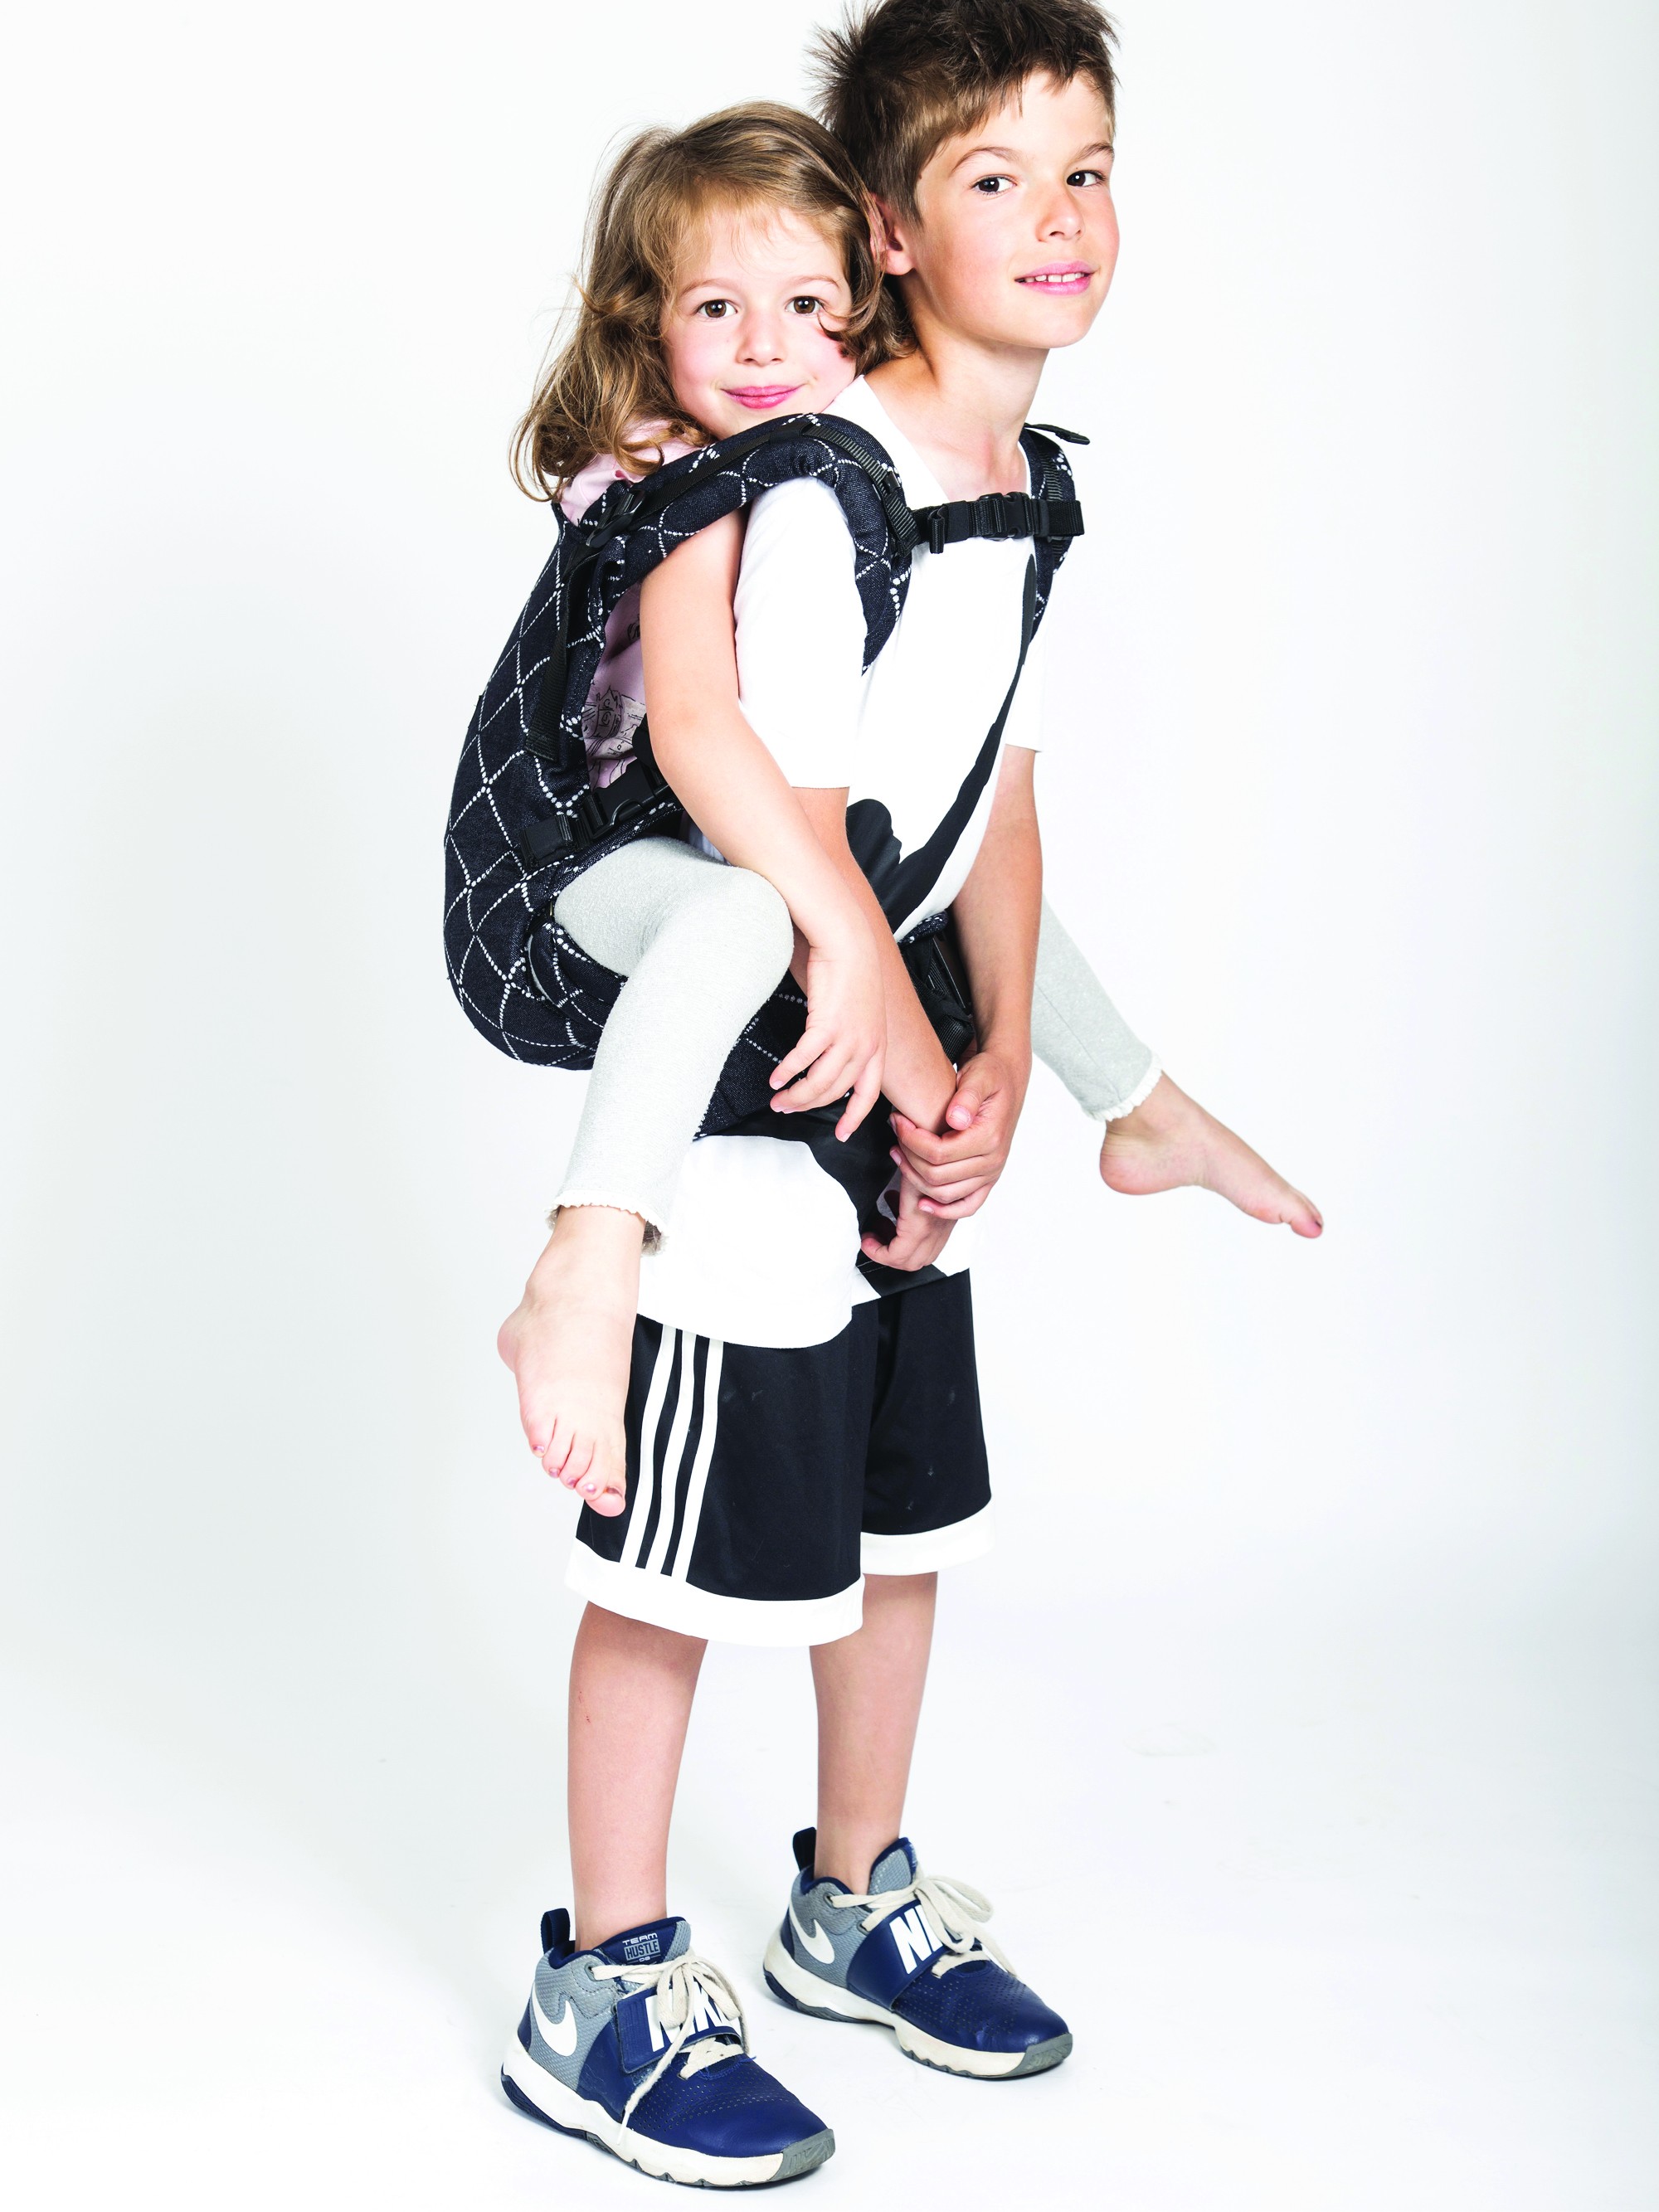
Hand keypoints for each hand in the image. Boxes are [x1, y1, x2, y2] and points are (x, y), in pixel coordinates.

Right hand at [770, 922, 884, 1139]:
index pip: (868, 1093)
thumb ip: (853, 1036)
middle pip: (835, 1092)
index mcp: (877, 1046)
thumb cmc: (852, 971)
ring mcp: (848, 1037)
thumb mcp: (863, 1011)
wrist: (849, 942)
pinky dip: (787, 1072)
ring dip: (795, 1095)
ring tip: (778, 1098)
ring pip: (819, 1082)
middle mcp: (866, 1046)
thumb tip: (833, 1055)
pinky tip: (776, 1077)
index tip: (843, 1133)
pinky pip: (803, 1060)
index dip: (854, 1117)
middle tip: (787, 1109)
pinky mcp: (827, 1025)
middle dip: (808, 1105)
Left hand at [860, 1172, 953, 1270]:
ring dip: (900, 1246)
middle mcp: (934, 1233)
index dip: (877, 1253)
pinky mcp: (946, 1223)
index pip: (897, 1256)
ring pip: (921, 1255)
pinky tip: (900, 1214)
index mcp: (920, 1227)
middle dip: (887, 1255)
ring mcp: (942, 1230)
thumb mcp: (912, 1174)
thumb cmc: (940, 1169)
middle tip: (873, 1239)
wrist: (966, 1167)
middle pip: (909, 1263)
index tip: (866, 1241)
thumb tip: (883, 1168)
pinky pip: (929, 1242)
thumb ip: (895, 1180)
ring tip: (884, 1226)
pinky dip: (912, 1237)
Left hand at [890, 1046, 1028, 1218]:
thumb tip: (955, 1119)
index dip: (911, 1140)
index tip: (897, 1120)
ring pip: (944, 1194)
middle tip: (895, 1131)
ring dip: (915, 1178)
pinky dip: (943, 1210)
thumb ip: (967, 1096)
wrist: (1006, 1081)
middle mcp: (993, 1161)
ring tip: (898, 1152)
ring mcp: (991, 1174)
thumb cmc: (989, 1075)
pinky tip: (921, 1203)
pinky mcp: (987, 1180)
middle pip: (937, 1176)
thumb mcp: (979, 1075)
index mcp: (990, 1137)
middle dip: (908, 1155)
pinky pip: (966, 1207)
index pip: (938, 1153)